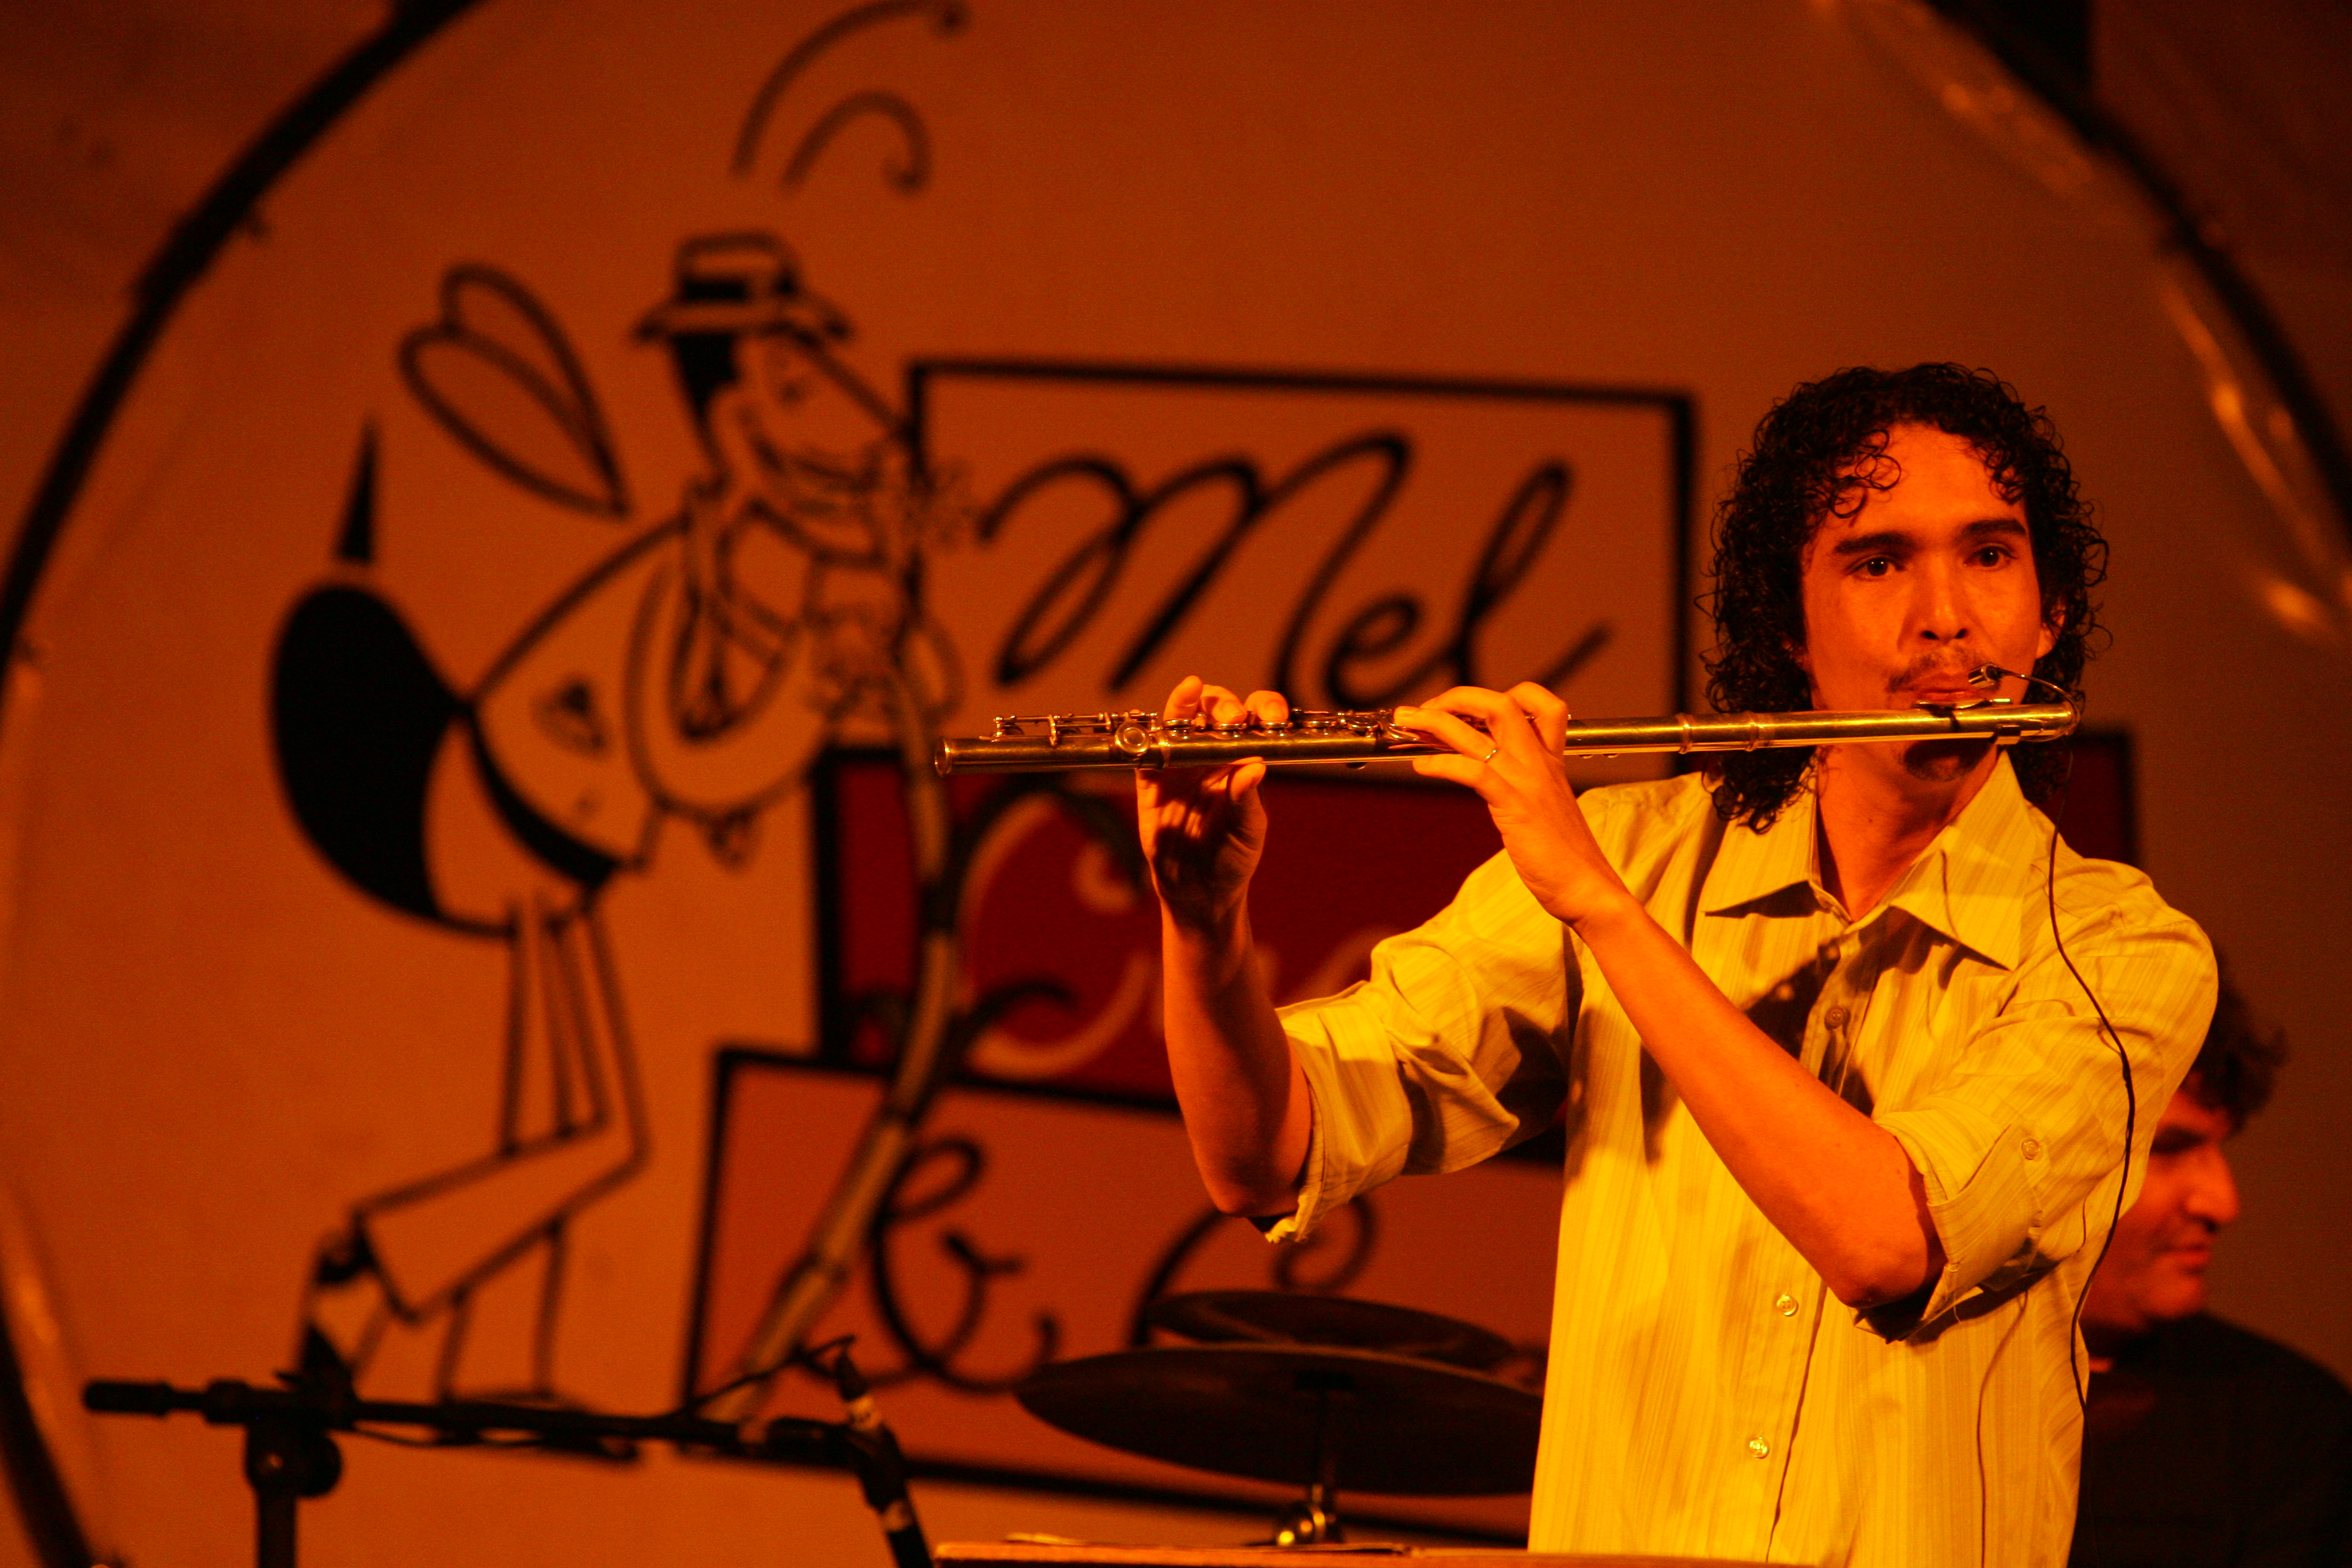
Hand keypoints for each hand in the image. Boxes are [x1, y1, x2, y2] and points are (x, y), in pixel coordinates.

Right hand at [1135, 676, 1290, 933]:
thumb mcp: (1247, 831)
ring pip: (1181, 718)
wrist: (1198, 892)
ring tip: (1191, 691)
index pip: (1255, 721)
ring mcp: (1180, 762)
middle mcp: (1212, 753)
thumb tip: (1255, 767)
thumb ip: (1246, 800)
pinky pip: (1147, 749)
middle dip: (1224, 705)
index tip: (1272, 718)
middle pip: (1217, 709)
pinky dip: (1148, 735)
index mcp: (1243, 760)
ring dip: (1185, 704)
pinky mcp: (1152, 779)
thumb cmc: (1231, 858)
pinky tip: (1155, 726)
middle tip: (1231, 719)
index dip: (1264, 708)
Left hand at [1396, 683, 1637, 931]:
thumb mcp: (1546, 808)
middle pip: (1499, 704)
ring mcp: (1527, 782)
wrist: (1587, 888)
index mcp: (1551, 761)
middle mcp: (1539, 763)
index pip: (1543, 704)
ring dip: (1434, 721)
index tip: (1472, 708)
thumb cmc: (1565, 857)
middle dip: (1456, 697)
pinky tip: (1421, 766)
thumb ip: (1526, 787)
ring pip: (1478, 732)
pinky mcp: (1515, 807)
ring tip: (1407, 722)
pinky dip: (1441, 763)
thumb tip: (1494, 779)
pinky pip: (1473, 771)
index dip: (1506, 694)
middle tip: (1426, 707)